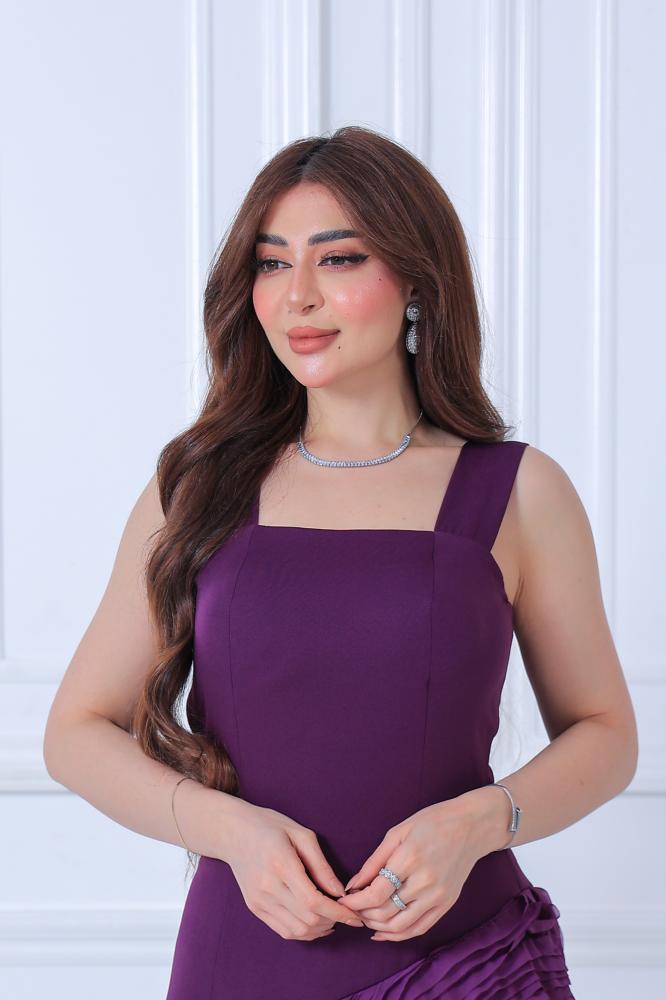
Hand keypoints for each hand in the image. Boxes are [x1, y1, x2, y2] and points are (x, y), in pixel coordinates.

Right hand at [226, 801, 364, 939]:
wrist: (232, 832)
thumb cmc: (270, 826)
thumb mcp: (301, 834)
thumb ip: (321, 865)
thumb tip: (340, 892)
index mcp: (281, 864)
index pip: (314, 901)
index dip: (338, 913)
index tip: (355, 915)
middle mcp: (267, 887)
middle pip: (307, 919)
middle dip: (333, 921)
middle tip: (346, 912)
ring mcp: (259, 901)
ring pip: (296, 930)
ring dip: (319, 930)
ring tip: (332, 918)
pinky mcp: (254, 908)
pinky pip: (283, 931)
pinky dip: (303, 932)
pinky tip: (315, 922)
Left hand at [337, 796, 484, 941]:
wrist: (471, 826)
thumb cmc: (432, 822)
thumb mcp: (398, 832)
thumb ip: (374, 861)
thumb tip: (353, 885)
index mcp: (410, 859)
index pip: (376, 893)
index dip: (355, 902)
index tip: (343, 901)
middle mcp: (425, 882)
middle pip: (385, 912)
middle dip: (362, 914)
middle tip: (351, 908)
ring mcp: (438, 897)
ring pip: (400, 926)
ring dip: (377, 927)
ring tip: (364, 918)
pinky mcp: (446, 905)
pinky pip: (419, 929)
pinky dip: (398, 935)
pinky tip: (383, 932)